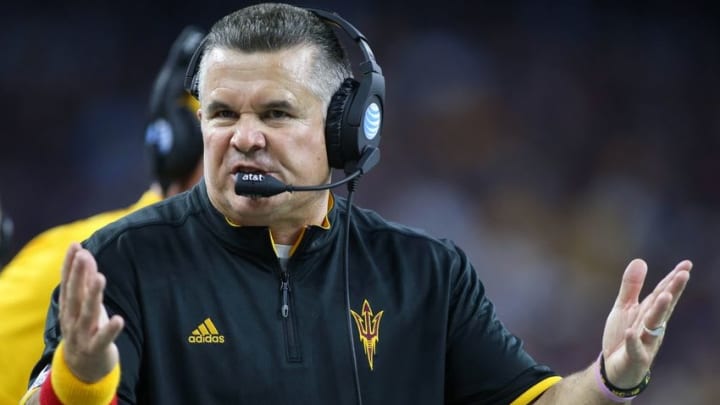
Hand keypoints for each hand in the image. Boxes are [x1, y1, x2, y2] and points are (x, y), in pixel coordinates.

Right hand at [58, 243, 124, 382]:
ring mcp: (82, 335)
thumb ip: (85, 282)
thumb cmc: (86, 329)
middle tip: (84, 256)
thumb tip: (85, 254)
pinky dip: (109, 330)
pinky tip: (118, 319)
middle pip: (75, 295)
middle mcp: (72, 319)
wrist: (82, 369)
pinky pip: (102, 339)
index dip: (69, 265)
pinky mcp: (95, 349)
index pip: (68, 283)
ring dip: (93, 296)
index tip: (74, 245)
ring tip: (100, 277)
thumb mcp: (85, 305)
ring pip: (87, 314)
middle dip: (78, 275)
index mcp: (69, 307)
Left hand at [600, 258, 690, 387]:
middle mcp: (652, 326)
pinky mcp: (635, 358)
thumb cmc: (623, 335)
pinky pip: (635, 350)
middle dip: (673, 291)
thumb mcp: (624, 307)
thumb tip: (640, 260)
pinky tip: (630, 332)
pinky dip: (633, 342)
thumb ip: (632, 286)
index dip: (673, 279)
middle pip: (663, 307)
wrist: (615, 368)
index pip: (663, 293)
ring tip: (665, 295)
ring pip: (654, 327)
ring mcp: (646, 343)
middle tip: (684, 274)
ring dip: (659, 312)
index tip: (687, 264)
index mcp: (649, 313)